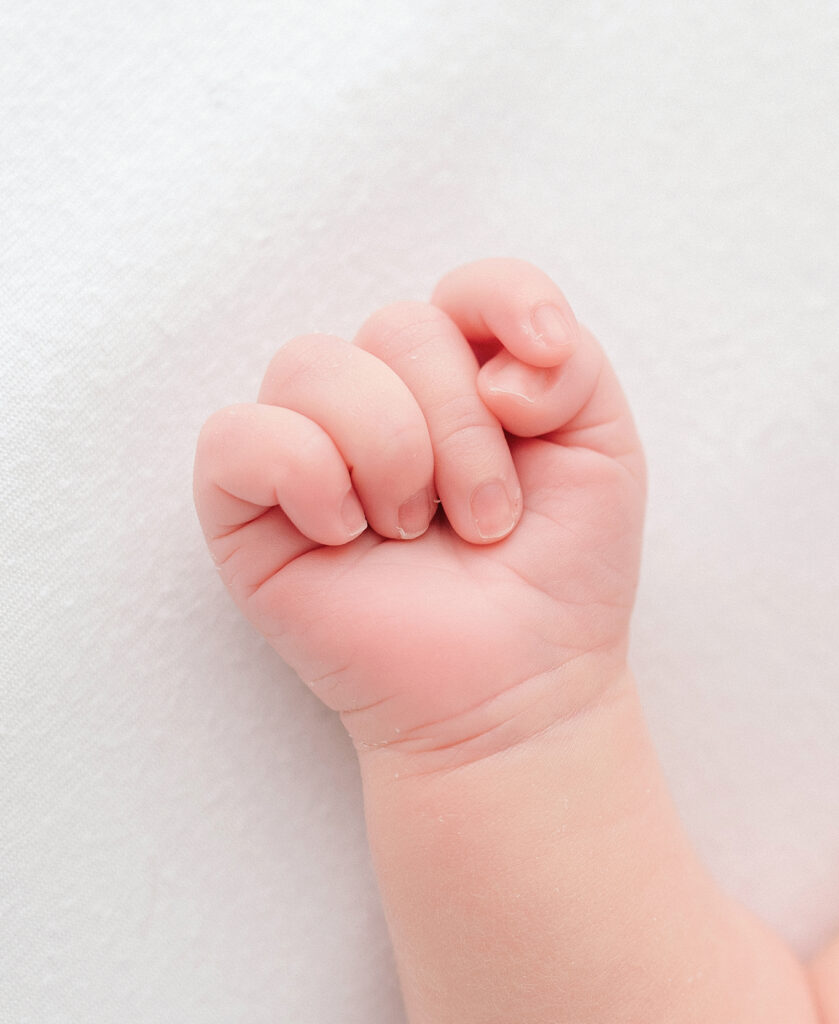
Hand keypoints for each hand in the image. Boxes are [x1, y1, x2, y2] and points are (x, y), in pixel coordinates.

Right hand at [193, 259, 645, 764]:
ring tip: (415, 531)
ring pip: (312, 363)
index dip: (506, 306)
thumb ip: (570, 363)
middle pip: (397, 328)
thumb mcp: (602, 450)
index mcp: (460, 378)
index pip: (464, 288)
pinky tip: (343, 534)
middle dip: (460, 429)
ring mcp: (309, 448)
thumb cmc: (556, 574)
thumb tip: (494, 362)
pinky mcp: (247, 508)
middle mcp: (380, 399)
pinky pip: (237, 436)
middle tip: (485, 521)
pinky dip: (301, 473)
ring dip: (389, 453)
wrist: (517, 686)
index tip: (544, 386)